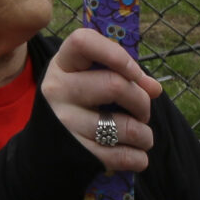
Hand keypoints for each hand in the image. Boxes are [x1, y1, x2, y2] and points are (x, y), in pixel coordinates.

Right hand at [42, 27, 160, 172]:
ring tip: (142, 136)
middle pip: (115, 85)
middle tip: (142, 112)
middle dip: (142, 101)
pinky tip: (135, 155)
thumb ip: (121, 76)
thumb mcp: (88, 80)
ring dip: (144, 135)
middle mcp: (58, 90)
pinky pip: (123, 156)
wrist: (44, 149)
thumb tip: (155, 88)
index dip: (117, 54)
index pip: (83, 42)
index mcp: (62, 65)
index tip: (135, 73)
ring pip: (126, 127)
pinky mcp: (76, 153)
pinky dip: (139, 158)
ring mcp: (65, 122)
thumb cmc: (77, 105)